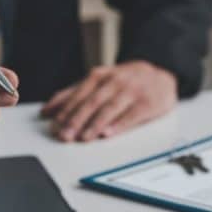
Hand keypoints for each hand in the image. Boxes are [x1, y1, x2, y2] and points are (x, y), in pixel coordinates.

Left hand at [40, 61, 177, 141]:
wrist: (162, 74)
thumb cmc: (127, 81)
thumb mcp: (101, 80)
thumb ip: (76, 93)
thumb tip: (50, 109)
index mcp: (100, 76)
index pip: (79, 94)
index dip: (66, 110)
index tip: (54, 124)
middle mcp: (115, 81)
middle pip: (92, 102)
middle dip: (76, 120)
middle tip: (65, 135)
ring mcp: (132, 91)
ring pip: (110, 108)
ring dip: (95, 124)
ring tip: (84, 138)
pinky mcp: (148, 103)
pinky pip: (132, 115)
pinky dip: (119, 125)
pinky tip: (109, 134)